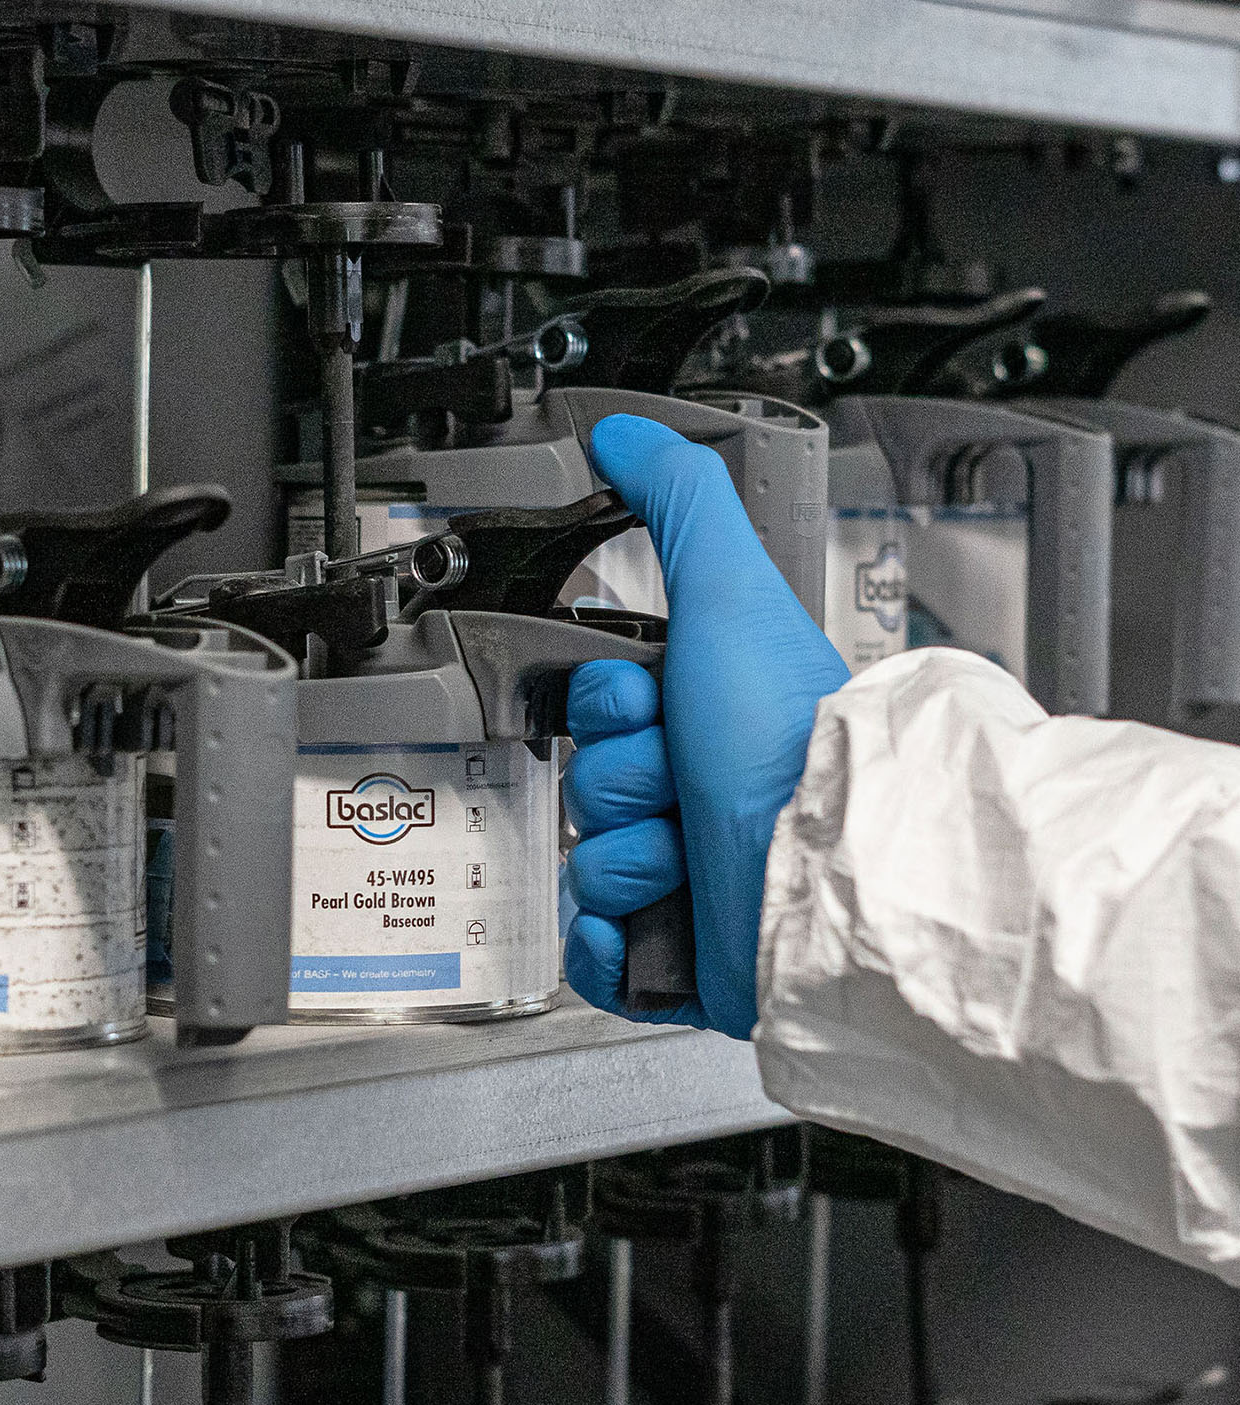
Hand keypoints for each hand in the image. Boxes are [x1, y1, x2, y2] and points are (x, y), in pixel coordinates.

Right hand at [562, 415, 848, 1036]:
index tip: (652, 706)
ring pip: (590, 872)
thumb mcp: (732, 593)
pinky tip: (646, 930)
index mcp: (709, 722)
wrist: (823, 871)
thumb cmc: (789, 740)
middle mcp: (702, 799)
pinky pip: (601, 957)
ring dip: (629, 865)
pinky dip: (610, 949)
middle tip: (683, 784)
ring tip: (693, 859)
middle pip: (588, 791)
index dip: (609, 710)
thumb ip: (680, 505)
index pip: (598, 714)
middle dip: (624, 789)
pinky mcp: (687, 960)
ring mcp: (695, 882)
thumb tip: (625, 437)